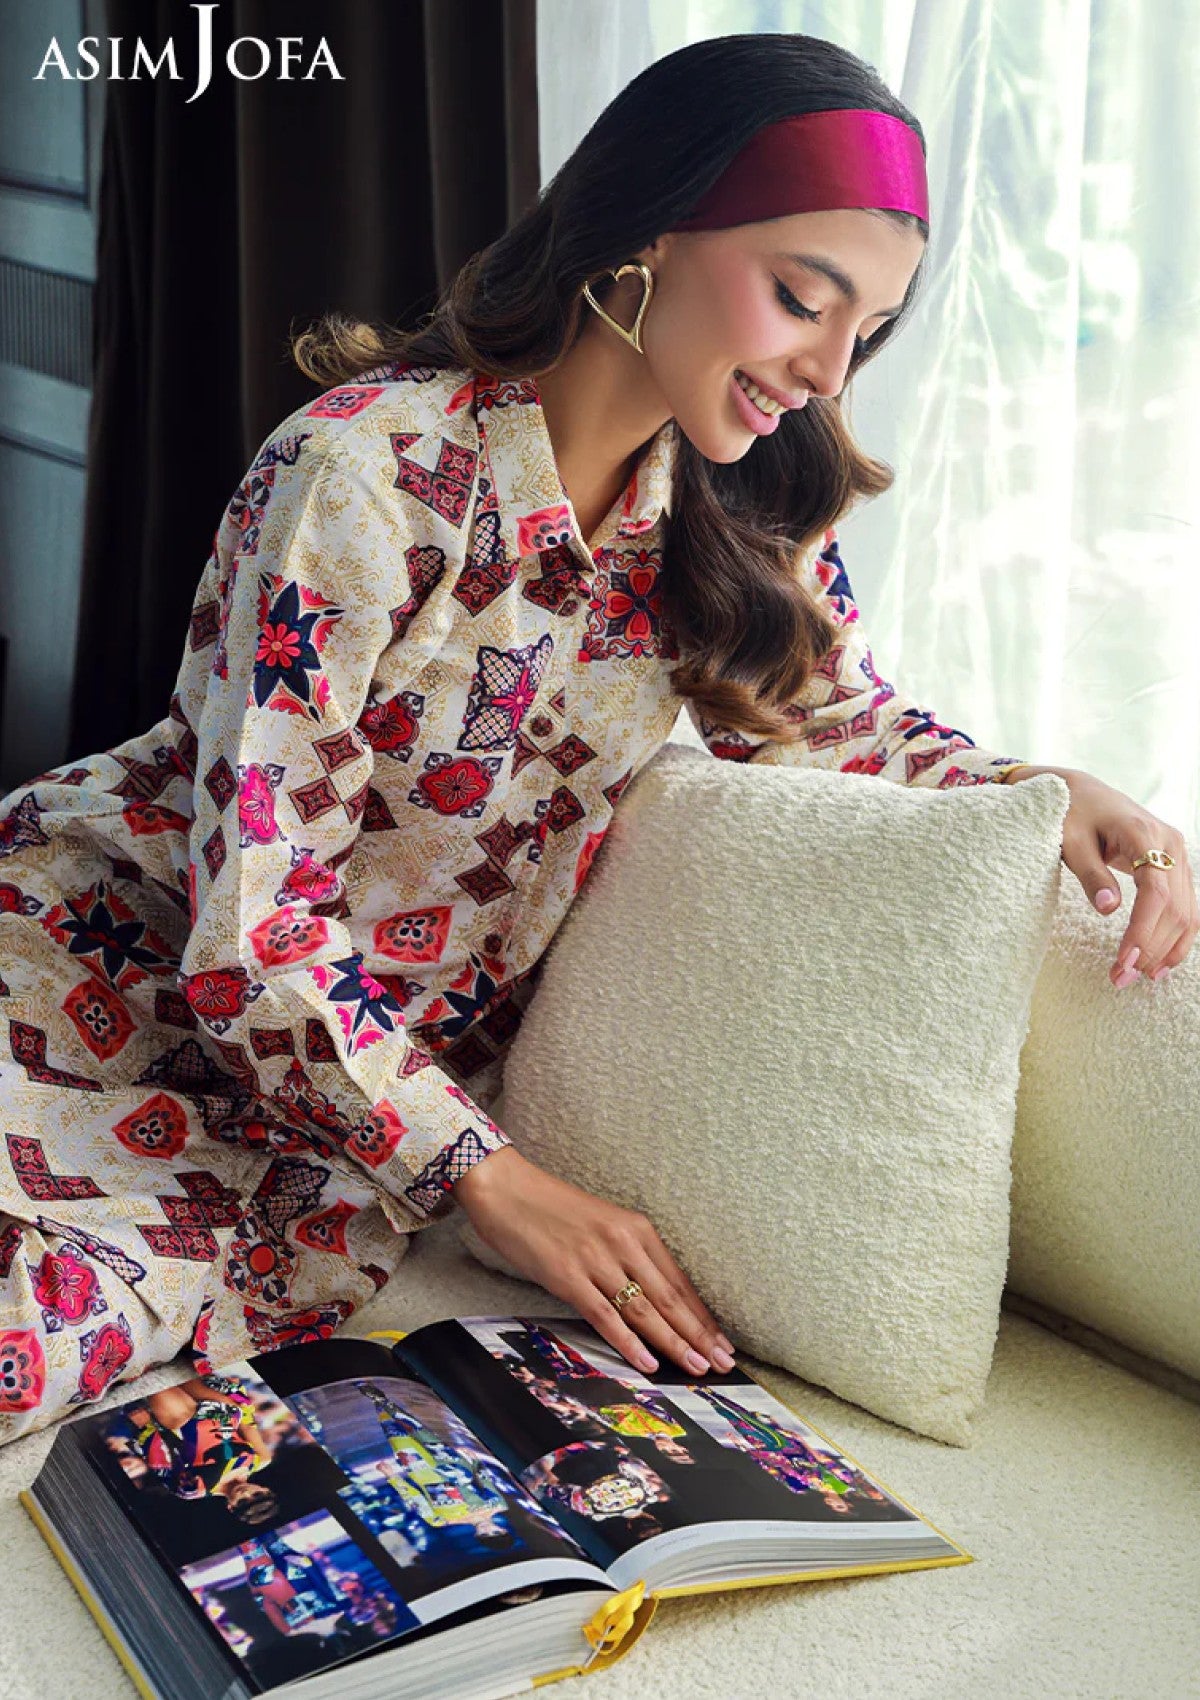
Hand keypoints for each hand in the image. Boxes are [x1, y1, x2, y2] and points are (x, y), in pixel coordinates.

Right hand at [452, 1146, 736, 1378]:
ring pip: (644, 1309)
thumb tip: (652, 1300)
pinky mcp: (568, 1275)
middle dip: (698, 1334)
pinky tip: (647, 1362)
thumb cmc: (551, 1208)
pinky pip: (605, 1315)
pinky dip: (629, 1342)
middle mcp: (623, 1242)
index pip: (679, 1281)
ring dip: (673, 1342)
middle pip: (669, 1298)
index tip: (721, 1341)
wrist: (506, 1188)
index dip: (702, 1315)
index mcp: (636, 1228)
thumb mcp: (601, 1225)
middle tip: (723, 1363)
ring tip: (696, 1367)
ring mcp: (596, 1259)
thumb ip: (626, 1256)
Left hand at [1005, 764, 1197, 984]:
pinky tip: (1161, 962)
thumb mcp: (1069, 841)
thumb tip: (1108, 910)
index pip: (1155, 892)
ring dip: (1167, 948)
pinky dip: (1176, 936)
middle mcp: (1170, 843)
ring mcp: (1177, 853)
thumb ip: (1090, 874)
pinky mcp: (1174, 864)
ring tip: (1140, 978)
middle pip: (1175, 907)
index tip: (1123, 961)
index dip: (1143, 931)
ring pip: (1188, 910)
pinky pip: (1185, 905)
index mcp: (1143, 833)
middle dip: (1151, 948)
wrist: (1080, 790)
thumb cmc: (1069, 813)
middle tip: (1121, 979)